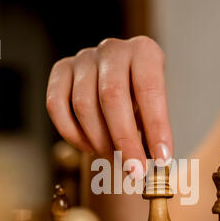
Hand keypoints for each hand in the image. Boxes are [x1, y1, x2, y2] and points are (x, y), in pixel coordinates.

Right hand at [46, 36, 172, 178]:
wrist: (116, 85)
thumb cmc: (140, 102)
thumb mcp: (154, 111)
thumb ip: (153, 132)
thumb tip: (155, 162)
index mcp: (144, 52)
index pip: (149, 89)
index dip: (155, 127)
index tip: (162, 159)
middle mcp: (113, 49)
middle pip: (112, 96)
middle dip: (124, 141)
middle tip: (134, 171)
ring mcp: (84, 58)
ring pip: (83, 105)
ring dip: (99, 141)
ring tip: (114, 160)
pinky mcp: (61, 70)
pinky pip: (57, 106)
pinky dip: (72, 134)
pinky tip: (89, 147)